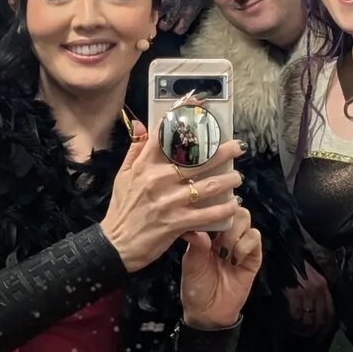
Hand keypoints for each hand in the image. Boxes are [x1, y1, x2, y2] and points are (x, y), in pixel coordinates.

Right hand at [100, 121, 242, 272]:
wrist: (115, 245)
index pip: (164, 135)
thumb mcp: (123, 176)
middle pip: (195, 160)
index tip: (199, 106)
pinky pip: (205, 215)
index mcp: (144, 166)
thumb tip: (141, 124)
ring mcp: (167, 202)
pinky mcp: (175, 223)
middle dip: (221, 152)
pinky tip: (233, 205)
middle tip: (237, 146)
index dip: (182, 118)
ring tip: (238, 177)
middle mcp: (156, 180)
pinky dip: (222, 210)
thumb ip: (135, 149)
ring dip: (226, 180)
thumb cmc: (122, 209)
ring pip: (205, 186)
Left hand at [179, 204, 261, 329]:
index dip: (215, 202)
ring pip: (246, 219)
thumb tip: (197, 224)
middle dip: (227, 217)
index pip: (216, 208)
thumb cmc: (195, 286)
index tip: (208, 203)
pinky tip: (234, 259)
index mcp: (209, 232)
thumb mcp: (191, 263)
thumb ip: (196, 243)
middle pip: (235, 209)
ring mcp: (241, 245)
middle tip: (217, 234)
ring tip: (224, 251)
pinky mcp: (253, 258)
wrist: (208, 313)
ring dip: (235, 232)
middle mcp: (226, 235)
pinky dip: (245, 244)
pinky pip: (255, 239)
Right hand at [284, 263, 333, 335]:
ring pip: (309, 320)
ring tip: (298, 333)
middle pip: (321, 319)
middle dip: (316, 332)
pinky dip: (294, 323)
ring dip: (304, 330)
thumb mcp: (313, 276)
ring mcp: (306, 293)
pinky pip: (297, 315)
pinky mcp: (294, 293)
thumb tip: (317, 310)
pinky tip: (291, 325)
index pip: (331, 312)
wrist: (285, 251)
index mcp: (324, 286)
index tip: (322, 335)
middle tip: (309, 338)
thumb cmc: (297, 264)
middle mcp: (318, 291)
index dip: (328, 327)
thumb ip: (318, 291)